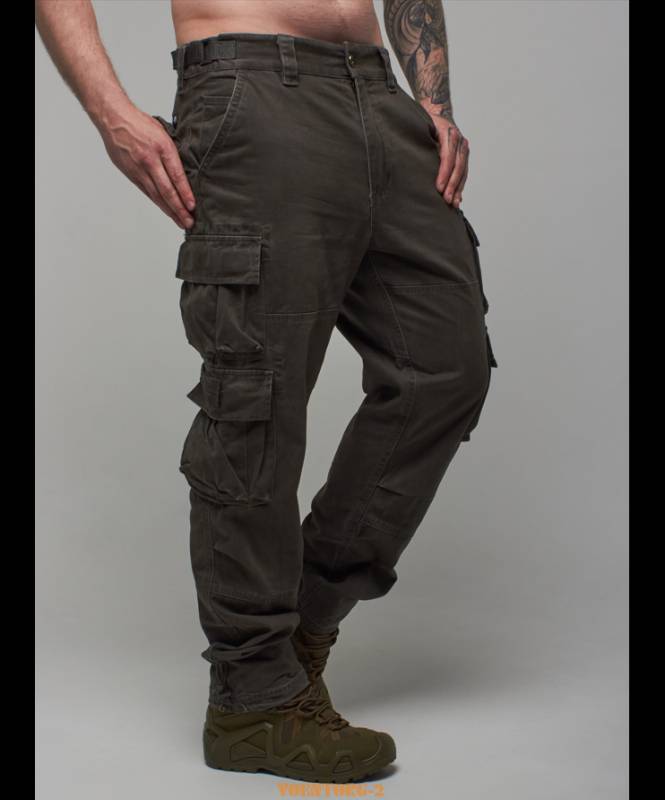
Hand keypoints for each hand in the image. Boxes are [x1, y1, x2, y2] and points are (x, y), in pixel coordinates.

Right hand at [98, 102, 194, 228]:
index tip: (193, 207)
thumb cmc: (140, 123)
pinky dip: (157, 202)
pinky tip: (165, 211)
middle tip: (189, 222)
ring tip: (180, 222)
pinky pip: (146, 191)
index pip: (176, 176)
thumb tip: (185, 172)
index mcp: (162, 147)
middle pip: (167, 190)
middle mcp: (150, 160)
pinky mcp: (130, 173)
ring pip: (156, 195)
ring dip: (169, 210)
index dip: (185, 193)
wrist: (113, 118)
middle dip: (179, 209)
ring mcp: (138, 168)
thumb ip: (172, 153)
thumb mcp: (163, 132)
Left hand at [428, 113, 468, 208]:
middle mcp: (460, 140)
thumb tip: (406, 155)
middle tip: (446, 199)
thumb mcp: (422, 127)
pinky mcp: (464, 156)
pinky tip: (457, 199)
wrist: (439, 114)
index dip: (444, 173)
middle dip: (452, 184)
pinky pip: (464, 173)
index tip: (438, 188)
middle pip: (458, 166)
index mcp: (449, 132)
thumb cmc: (427, 122)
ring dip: (457, 189)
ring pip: (463, 171)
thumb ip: (420, 140)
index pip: (448, 156)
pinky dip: (460, 187)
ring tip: (452, 203)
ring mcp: (464, 148)